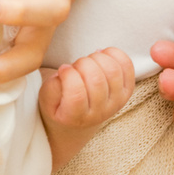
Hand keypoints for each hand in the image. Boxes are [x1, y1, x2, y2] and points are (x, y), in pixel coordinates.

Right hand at [38, 47, 136, 168]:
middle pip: (97, 80)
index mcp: (76, 117)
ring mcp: (116, 102)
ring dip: (98, 57)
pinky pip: (127, 66)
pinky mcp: (127, 91)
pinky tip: (101, 55)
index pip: (77, 94)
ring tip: (88, 61)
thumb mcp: (46, 101)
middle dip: (82, 63)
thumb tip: (66, 70)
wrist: (79, 121)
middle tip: (76, 66)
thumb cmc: (60, 106)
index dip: (69, 75)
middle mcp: (99, 113)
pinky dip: (114, 54)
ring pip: (113, 71)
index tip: (63, 69)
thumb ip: (51, 88)